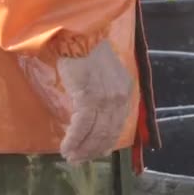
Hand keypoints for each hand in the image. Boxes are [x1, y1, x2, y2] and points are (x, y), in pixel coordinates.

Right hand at [58, 39, 132, 164]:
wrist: (79, 34)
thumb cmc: (88, 52)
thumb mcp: (105, 75)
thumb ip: (106, 95)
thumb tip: (96, 116)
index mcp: (126, 92)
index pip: (118, 125)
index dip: (106, 142)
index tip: (95, 152)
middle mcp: (120, 98)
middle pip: (108, 132)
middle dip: (93, 149)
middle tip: (79, 160)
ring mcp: (106, 98)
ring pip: (96, 132)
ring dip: (82, 148)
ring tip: (70, 157)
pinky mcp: (88, 97)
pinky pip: (82, 125)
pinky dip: (74, 139)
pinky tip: (66, 147)